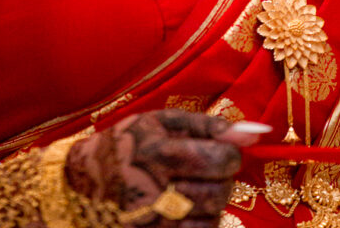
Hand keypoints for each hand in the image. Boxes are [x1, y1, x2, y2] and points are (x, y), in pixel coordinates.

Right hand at [65, 109, 267, 224]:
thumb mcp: (160, 122)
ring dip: (208, 202)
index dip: (227, 153)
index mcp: (158, 154)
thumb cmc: (125, 145)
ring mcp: (156, 225)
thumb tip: (259, 132)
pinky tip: (181, 209)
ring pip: (214, 217)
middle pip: (222, 191)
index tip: (213, 150)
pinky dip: (198, 223)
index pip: (224, 159)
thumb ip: (209, 125)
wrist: (80, 185)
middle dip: (219, 178)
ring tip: (184, 187)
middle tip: (195, 169)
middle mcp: (158, 194)